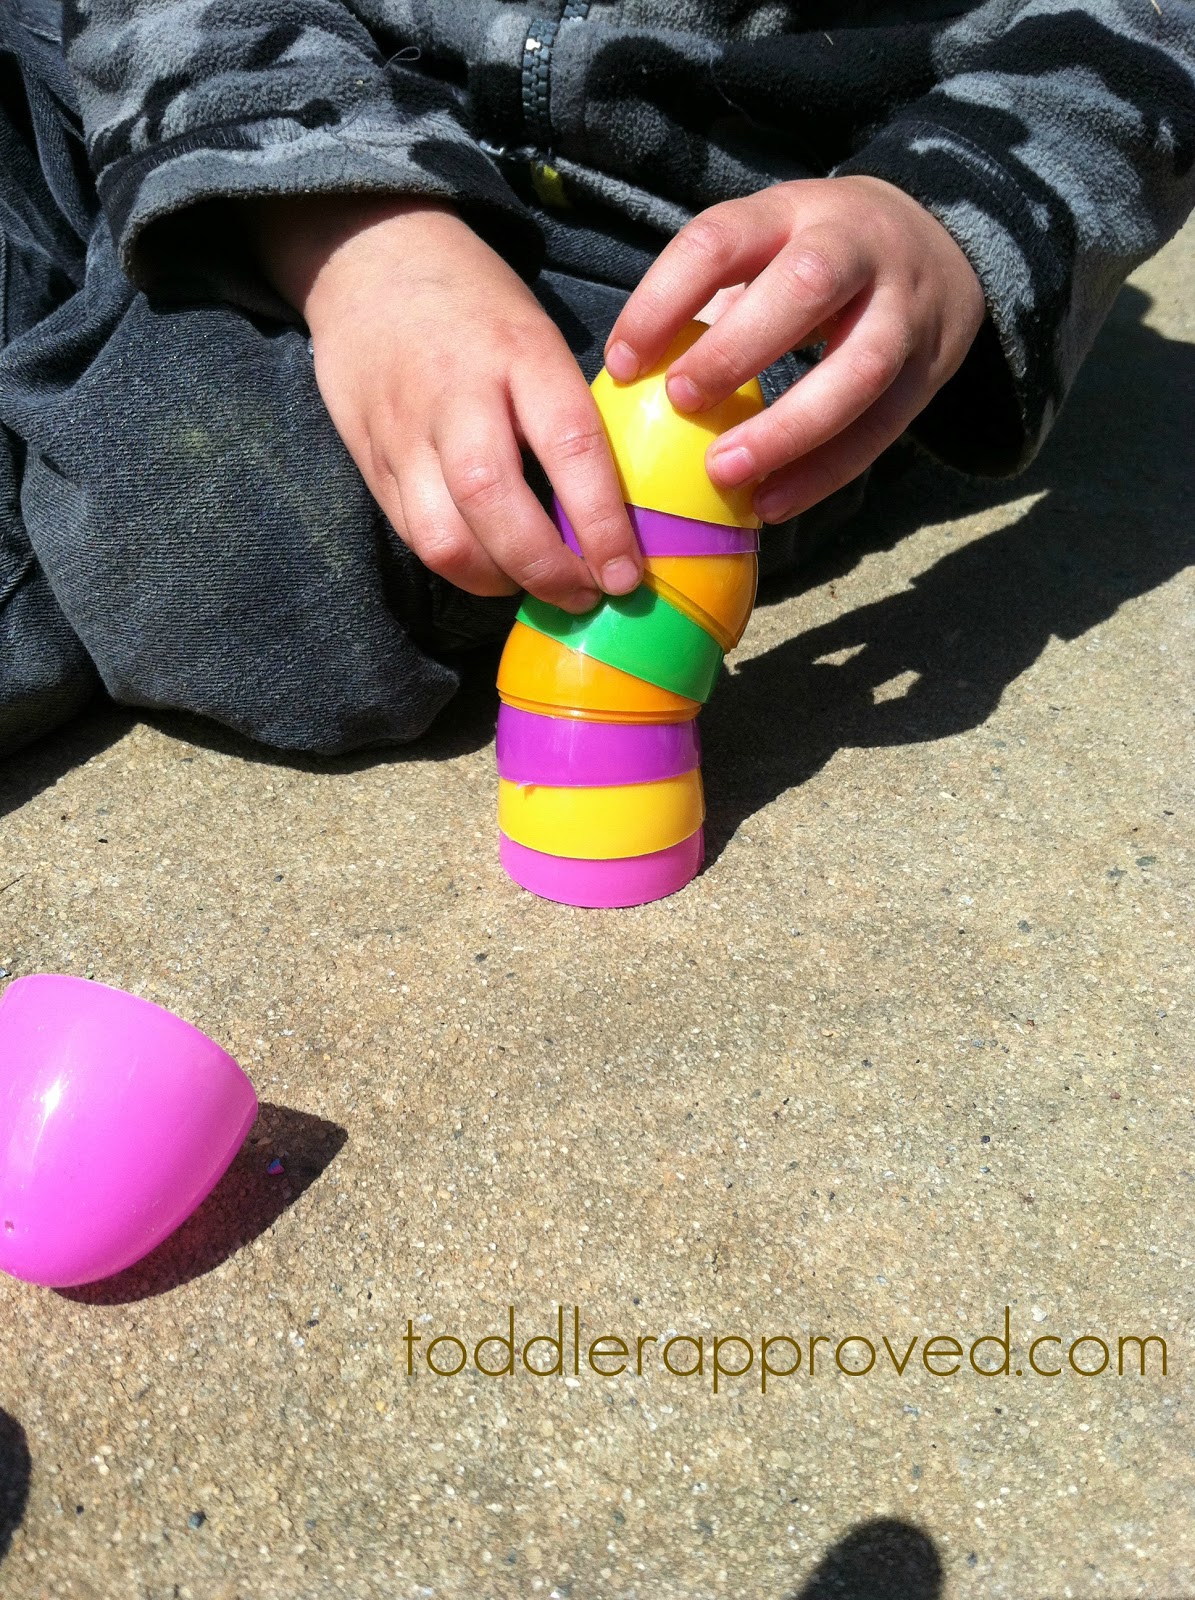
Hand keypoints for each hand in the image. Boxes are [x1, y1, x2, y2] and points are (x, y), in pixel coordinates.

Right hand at [247, 194, 640, 611]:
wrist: (368, 258)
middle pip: (494, 504)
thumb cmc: (476, 304)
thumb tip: (622, 504)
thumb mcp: (538, 334)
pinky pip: (413, 535)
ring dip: (497, 582)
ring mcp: (404, 433)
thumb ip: (568, 411)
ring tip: (534, 588)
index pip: (571, 449)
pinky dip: (459, 566)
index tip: (626, 575)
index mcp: (519, 354)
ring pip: (443, 538)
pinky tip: (491, 568)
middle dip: (545, 569)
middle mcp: (456, 396)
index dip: (602, 525)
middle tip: (584, 596)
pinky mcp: (370, 460)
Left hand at [603, 176, 985, 522]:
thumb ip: (713, 296)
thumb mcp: (768, 245)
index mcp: (792, 212)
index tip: (623, 364)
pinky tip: (772, 503)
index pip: (720, 240)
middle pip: (805, 287)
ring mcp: (903, 309)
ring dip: (787, 429)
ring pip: (856, 369)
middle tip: (683, 402)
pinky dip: (823, 473)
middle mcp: (856, 248)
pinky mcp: (929, 370)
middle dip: (737, 349)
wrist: (943, 246)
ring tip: (725, 473)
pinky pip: (879, 430)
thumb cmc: (816, 259)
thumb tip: (628, 382)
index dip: (664, 299)